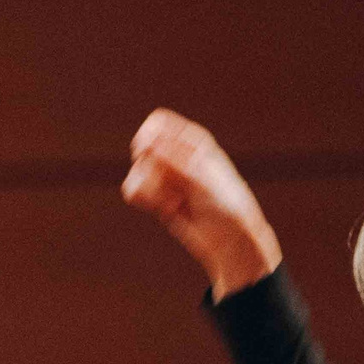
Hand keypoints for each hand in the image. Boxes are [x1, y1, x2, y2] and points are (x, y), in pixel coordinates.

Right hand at [121, 109, 284, 298]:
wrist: (230, 240)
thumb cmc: (226, 205)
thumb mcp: (202, 177)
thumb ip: (173, 159)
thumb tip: (147, 141)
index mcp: (193, 141)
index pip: (158, 124)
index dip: (148, 136)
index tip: (148, 151)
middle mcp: (177, 156)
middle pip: (143, 149)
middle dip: (152, 168)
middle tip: (171, 183)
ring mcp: (166, 178)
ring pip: (137, 171)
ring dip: (149, 187)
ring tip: (172, 201)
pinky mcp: (157, 199)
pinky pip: (134, 190)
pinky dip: (144, 199)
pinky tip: (165, 208)